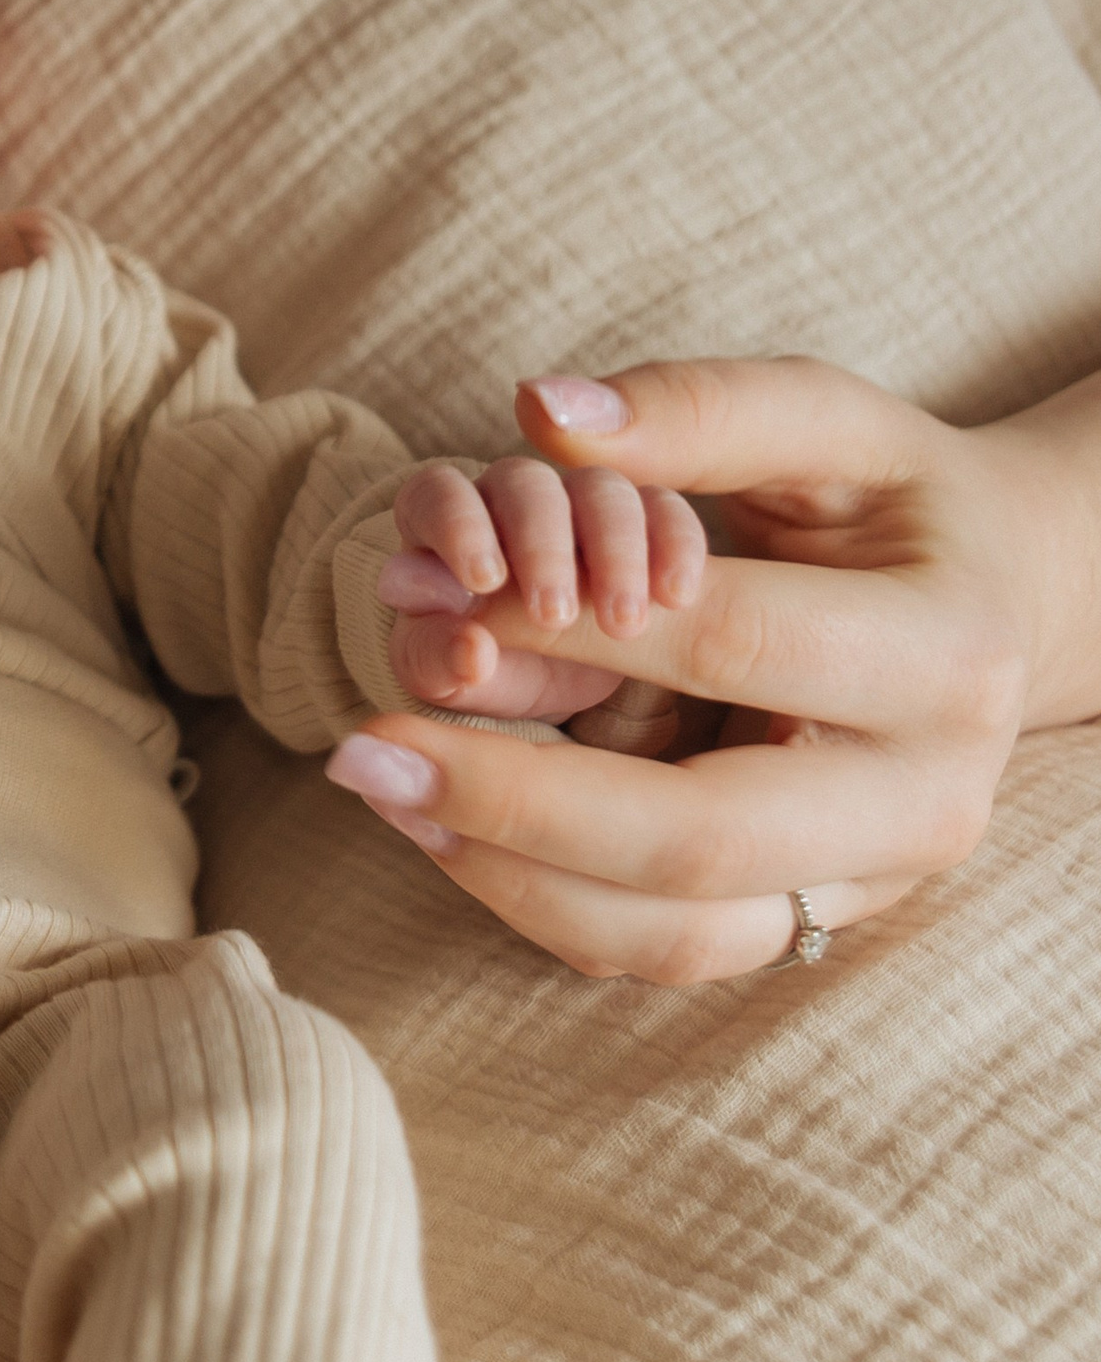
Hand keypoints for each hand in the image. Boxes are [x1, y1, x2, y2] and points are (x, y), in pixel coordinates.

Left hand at [320, 356, 1098, 982]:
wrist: (1002, 616)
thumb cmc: (900, 505)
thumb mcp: (839, 426)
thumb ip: (701, 409)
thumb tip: (540, 409)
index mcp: (949, 654)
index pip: (729, 645)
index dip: (565, 624)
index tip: (427, 593)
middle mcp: (928, 797)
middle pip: (696, 836)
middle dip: (511, 797)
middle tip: (359, 746)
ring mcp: (873, 886)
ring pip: (671, 931)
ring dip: (505, 871)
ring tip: (382, 790)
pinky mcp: (809, 924)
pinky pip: (659, 952)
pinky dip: (537, 902)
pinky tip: (442, 827)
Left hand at [383, 454, 706, 721]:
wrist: (535, 679)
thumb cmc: (468, 664)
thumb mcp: (442, 672)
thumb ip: (436, 656)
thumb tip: (468, 650)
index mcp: (438, 516)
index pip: (438, 494)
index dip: (460, 528)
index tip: (484, 581)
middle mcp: (507, 493)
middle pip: (526, 485)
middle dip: (543, 548)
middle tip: (555, 615)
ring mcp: (576, 497)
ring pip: (600, 489)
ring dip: (616, 552)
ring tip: (623, 624)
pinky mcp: (641, 516)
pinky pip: (663, 507)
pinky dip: (673, 546)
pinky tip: (676, 597)